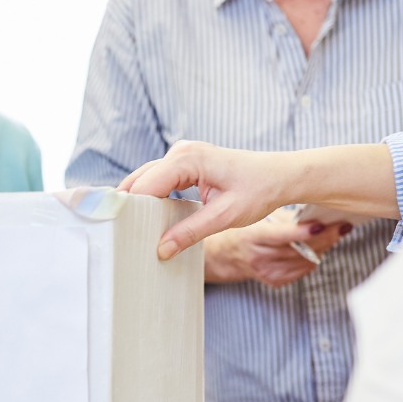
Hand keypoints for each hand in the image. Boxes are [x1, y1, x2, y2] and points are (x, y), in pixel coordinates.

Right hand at [120, 139, 395, 259]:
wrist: (282, 176)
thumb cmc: (260, 190)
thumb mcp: (225, 216)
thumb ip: (190, 232)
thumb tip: (161, 249)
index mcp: (188, 159)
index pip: (146, 186)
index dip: (132, 210)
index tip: (121, 233)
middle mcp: (181, 152)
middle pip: (139, 181)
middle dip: (130, 207)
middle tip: (120, 234)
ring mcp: (182, 155)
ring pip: (145, 179)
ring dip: (140, 203)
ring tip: (132, 229)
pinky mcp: (185, 163)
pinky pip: (158, 179)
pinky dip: (151, 198)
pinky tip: (149, 218)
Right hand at [202, 217, 326, 287]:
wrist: (226, 255)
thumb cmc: (244, 229)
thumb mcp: (257, 218)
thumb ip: (284, 218)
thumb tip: (316, 213)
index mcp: (251, 238)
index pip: (282, 236)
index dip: (304, 232)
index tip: (324, 224)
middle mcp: (258, 257)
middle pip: (300, 250)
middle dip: (325, 237)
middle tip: (342, 226)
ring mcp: (267, 271)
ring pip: (306, 260)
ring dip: (323, 246)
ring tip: (333, 233)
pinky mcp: (275, 280)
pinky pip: (303, 269)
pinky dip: (313, 257)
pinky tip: (315, 247)